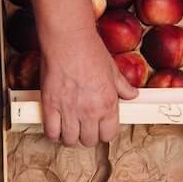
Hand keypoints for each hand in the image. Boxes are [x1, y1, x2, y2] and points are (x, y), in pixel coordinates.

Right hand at [40, 27, 137, 146]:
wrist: (69, 40)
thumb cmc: (90, 51)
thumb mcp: (112, 70)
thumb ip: (122, 87)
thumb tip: (132, 94)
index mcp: (108, 104)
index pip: (108, 135)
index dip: (103, 133)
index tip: (98, 128)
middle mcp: (90, 111)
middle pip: (89, 141)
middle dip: (86, 136)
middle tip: (82, 127)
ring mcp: (69, 110)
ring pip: (69, 140)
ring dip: (69, 137)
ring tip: (68, 128)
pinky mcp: (50, 106)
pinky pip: (51, 132)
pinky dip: (53, 133)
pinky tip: (55, 126)